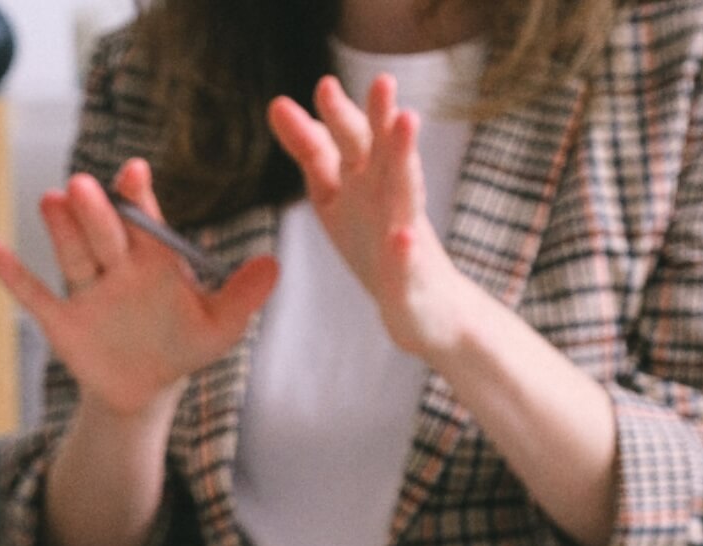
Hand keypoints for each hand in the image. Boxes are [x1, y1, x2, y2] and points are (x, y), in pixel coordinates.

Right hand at [0, 159, 280, 415]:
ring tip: (51, 200)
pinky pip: (33, 294)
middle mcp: (116, 265)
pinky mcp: (61, 319)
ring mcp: (86, 290)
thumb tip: (275, 265)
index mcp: (154, 258)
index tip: (134, 172)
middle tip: (86, 186)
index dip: (138, 197)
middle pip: (104, 233)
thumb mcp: (220, 325)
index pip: (145, 221)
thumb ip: (243, 295)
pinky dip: (11, 273)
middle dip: (96, 211)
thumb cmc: (183, 346)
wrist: (147, 388)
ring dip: (60, 229)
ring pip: (73, 254)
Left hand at [268, 75, 475, 355]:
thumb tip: (278, 104)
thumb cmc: (375, 241)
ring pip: (407, 193)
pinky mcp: (411, 277)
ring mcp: (404, 234)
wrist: (424, 306)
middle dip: (381, 118)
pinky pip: (407, 264)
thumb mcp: (335, 192)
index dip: (335, 116)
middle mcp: (388, 197)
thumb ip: (312, 151)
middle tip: (383, 81)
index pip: (348, 141)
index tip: (319, 87)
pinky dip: (405, 252)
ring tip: (408, 123)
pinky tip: (401, 240)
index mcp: (365, 179)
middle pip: (382, 153)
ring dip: (406, 159)